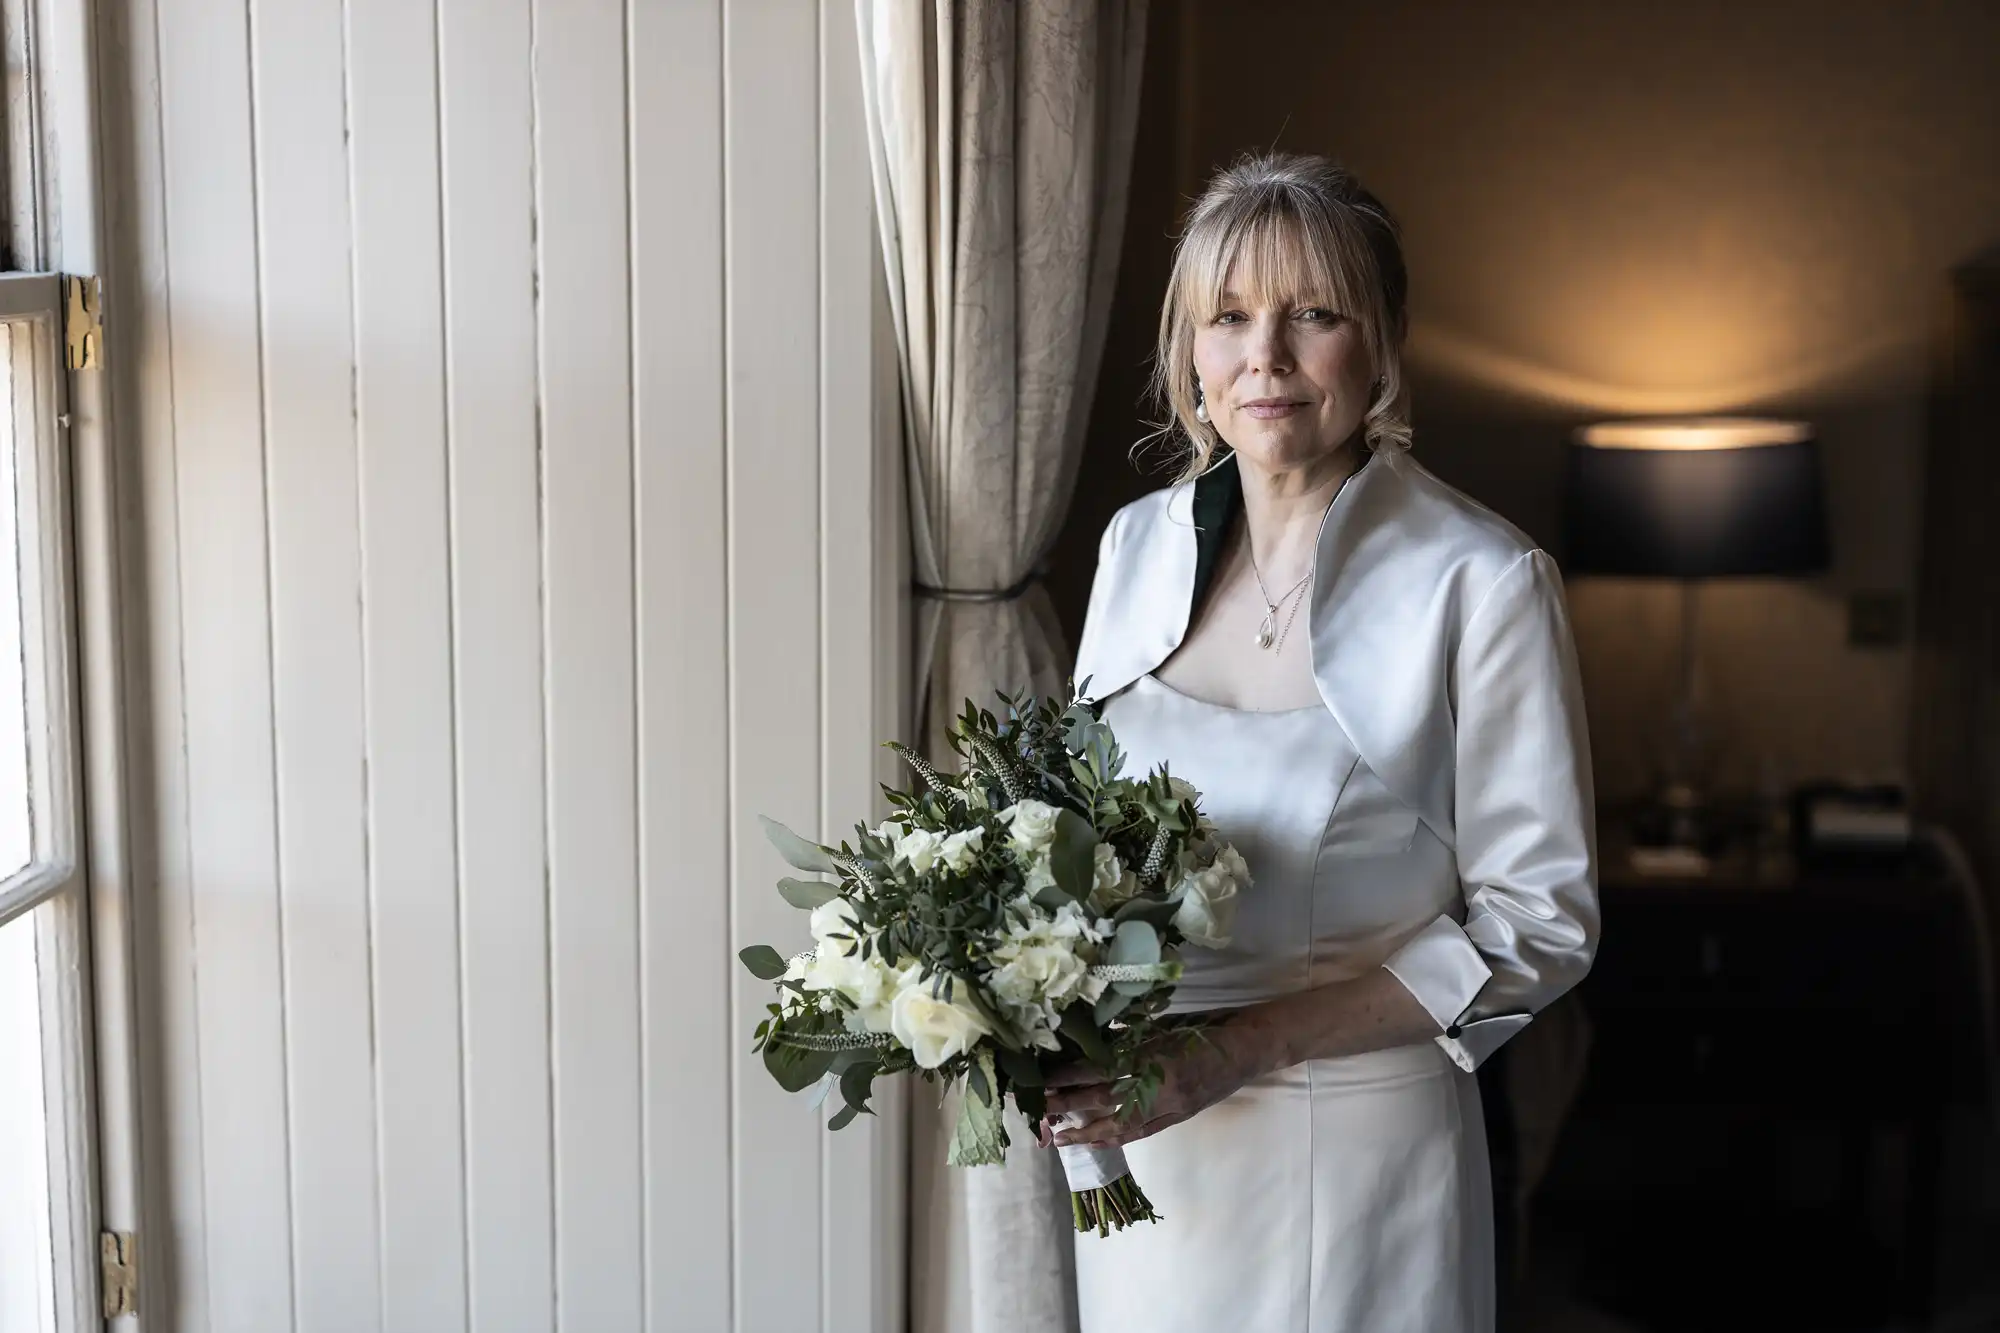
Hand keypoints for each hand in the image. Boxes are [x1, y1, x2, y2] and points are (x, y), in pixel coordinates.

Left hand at [1038, 1024, 1262, 1149]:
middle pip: (1103, 1098)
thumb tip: (1088, 1047)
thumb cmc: (1204, 1027)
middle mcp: (1158, 1084)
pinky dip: (1116, 1139)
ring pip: (1119, 1123)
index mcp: (1153, 1054)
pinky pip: (1142, 1132)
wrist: (1247, 1046)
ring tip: (1058, 1137)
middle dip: (1067, 1104)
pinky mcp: (1179, 1116)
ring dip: (1086, 1132)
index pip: (1100, 1068)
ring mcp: (1170, 1105)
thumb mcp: (1161, 1026)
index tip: (1042, 1078)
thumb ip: (1128, 1039)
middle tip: (1036, 1109)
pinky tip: (1095, 1142)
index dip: (1069, 1075)